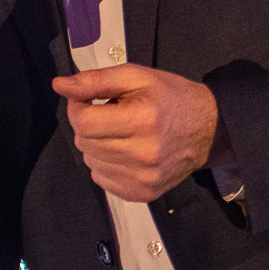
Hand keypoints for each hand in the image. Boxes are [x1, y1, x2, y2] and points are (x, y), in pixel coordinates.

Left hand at [51, 65, 223, 202]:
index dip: (78, 107)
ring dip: (97, 145)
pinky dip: (106, 164)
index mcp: (142, 120)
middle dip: (88, 125)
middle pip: (84, 142)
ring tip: (121, 132)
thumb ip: (94, 80)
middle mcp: (144, 154)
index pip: (83, 122)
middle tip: (110, 115)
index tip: (88, 101)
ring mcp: (145, 177)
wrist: (208, 129)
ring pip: (91, 161)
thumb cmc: (171, 99)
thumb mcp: (135, 77)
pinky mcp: (144, 192)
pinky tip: (124, 151)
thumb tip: (60, 85)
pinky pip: (102, 179)